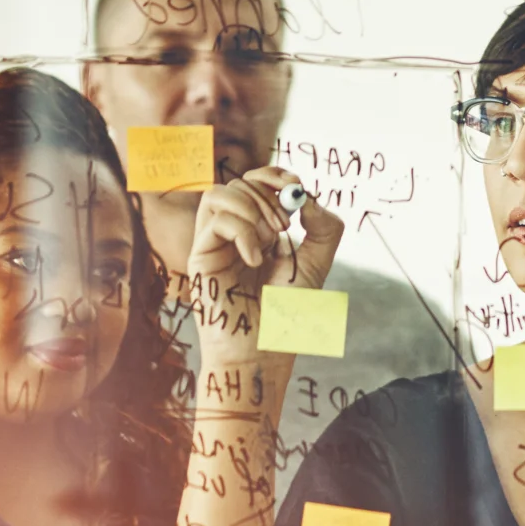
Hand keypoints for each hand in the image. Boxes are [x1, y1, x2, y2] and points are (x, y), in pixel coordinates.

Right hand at [187, 167, 344, 335]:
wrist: (265, 351)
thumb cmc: (286, 314)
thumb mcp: (316, 265)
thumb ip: (324, 230)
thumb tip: (308, 199)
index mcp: (259, 230)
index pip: (256, 182)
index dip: (274, 174)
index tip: (296, 184)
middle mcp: (234, 233)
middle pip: (239, 182)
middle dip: (267, 194)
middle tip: (286, 225)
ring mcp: (215, 244)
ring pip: (217, 193)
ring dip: (250, 206)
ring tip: (271, 238)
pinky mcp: (200, 257)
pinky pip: (215, 222)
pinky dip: (241, 231)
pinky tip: (255, 259)